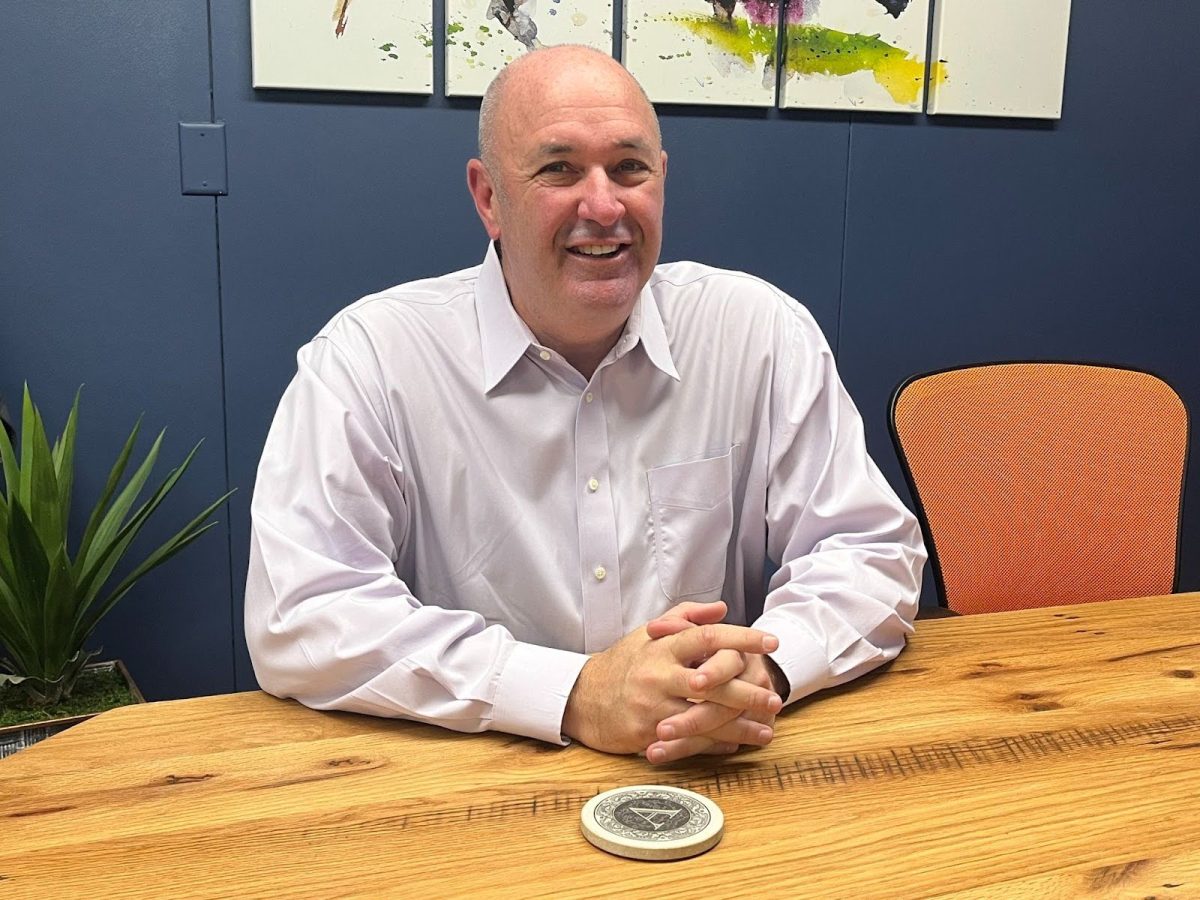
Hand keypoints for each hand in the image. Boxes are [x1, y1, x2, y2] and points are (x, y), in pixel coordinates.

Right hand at [561, 607, 780, 755]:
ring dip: (739, 726)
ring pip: (705, 717)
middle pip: (712, 682)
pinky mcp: (648, 734)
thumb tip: (722, 608)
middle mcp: (658, 675)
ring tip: (766, 730)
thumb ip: (685, 618)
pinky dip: (716, 744)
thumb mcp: (649, 635)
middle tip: (775, 697)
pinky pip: (689, 742)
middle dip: (749, 691)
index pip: (707, 636)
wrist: (583, 699)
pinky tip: (737, 744)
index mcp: (662, 647)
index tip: (770, 641)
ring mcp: (653, 706)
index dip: (741, 638)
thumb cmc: (623, 664)